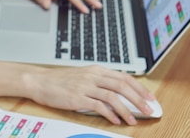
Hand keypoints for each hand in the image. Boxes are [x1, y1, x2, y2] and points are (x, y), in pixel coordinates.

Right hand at [25, 64, 155, 124]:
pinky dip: (110, 114)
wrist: (40, 81)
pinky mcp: (78, 98)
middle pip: (122, 85)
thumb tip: (118, 93)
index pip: (124, 76)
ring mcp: (85, 86)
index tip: (149, 97)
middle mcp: (92, 76)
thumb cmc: (59, 80)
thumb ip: (99, 82)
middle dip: (138, 98)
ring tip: (134, 119)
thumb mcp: (82, 76)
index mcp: (96, 70)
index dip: (139, 87)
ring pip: (113, 96)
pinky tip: (115, 120)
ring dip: (127, 109)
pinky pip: (99, 106)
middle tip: (149, 109)